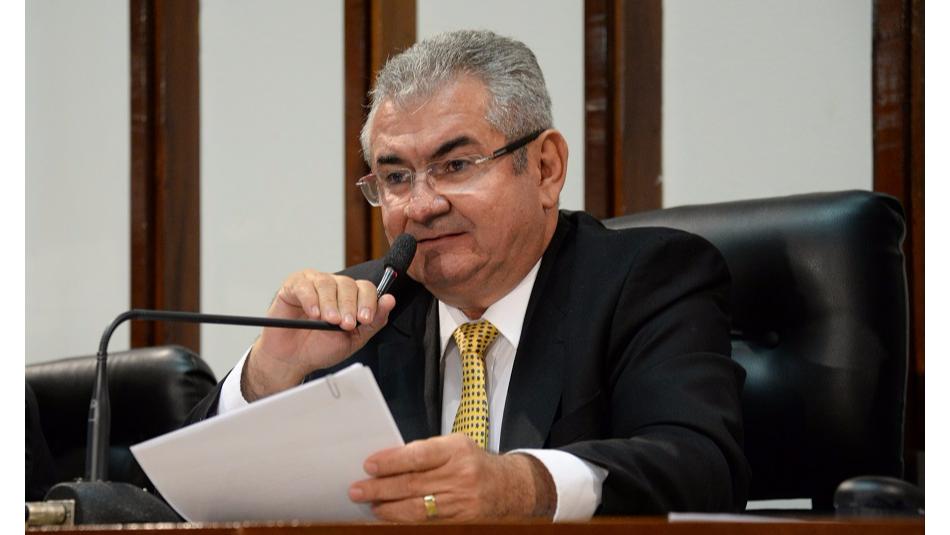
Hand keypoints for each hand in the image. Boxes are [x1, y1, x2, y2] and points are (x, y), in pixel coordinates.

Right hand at [242, 270, 395, 400]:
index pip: (366, 288)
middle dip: (349, 306)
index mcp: (351, 297)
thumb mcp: (354, 339)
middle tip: (346, 324)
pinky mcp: (293, 287)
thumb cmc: (321, 348)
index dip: (368, 302)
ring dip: (330, 304)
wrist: (293, 360)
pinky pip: (304, 286)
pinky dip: (310, 299)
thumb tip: (389, 300)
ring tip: (329, 321)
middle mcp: (334, 287)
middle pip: (348, 284)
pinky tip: (314, 314)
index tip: (365, 318)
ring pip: (327, 283)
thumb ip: (374, 321)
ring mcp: (313, 284)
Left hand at [348, 434, 556, 521]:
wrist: (509, 487)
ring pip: (417, 507)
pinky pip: (426, 522)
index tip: (370, 465)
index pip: (418, 455)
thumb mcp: (456, 446)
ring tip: (371, 506)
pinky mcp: (461, 520)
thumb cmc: (474, 463)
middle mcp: (461, 475)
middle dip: (380, 488)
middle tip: (358, 490)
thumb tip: (388, 462)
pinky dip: (405, 520)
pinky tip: (391, 517)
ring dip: (388, 508)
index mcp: (457, 450)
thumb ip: (427, 452)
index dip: (391, 461)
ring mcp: (462, 501)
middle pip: (412, 484)